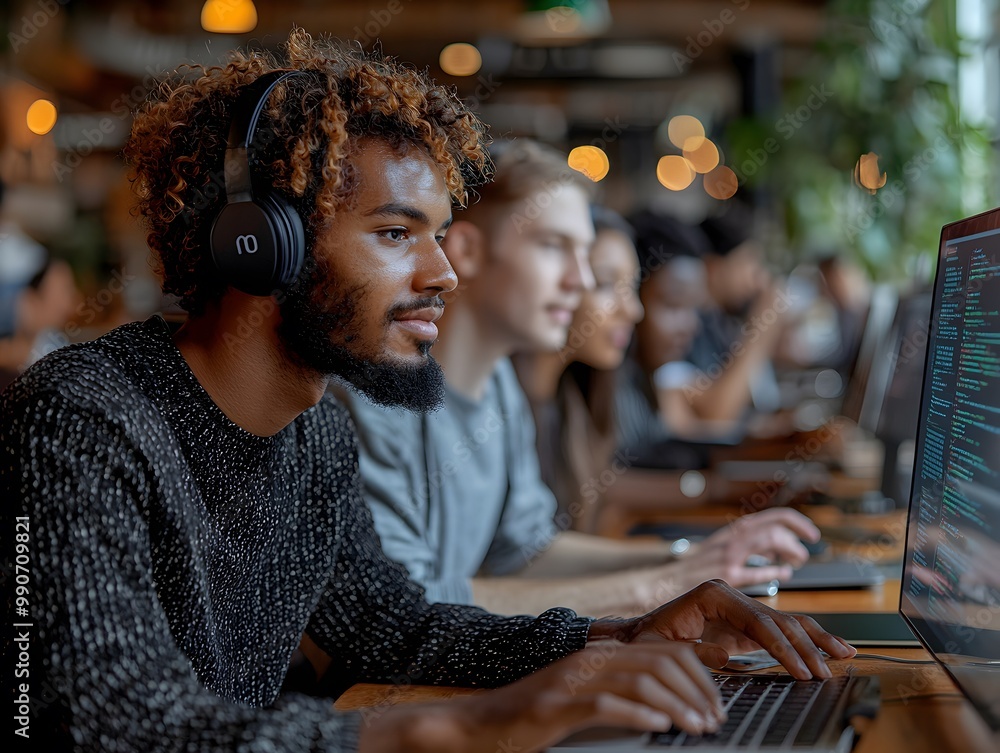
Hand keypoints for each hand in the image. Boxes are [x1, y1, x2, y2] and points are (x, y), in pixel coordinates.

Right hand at [358, 641, 725, 752]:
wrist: (476, 725)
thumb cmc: (530, 719)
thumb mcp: (580, 699)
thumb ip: (617, 694)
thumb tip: (667, 708)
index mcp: (597, 656)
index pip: (663, 650)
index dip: (698, 675)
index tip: (715, 705)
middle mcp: (587, 660)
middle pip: (659, 661)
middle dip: (697, 691)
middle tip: (715, 720)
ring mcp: (570, 681)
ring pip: (640, 679)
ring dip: (677, 704)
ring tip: (696, 727)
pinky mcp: (555, 705)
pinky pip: (605, 704)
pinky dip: (639, 714)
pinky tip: (659, 726)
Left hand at [592, 579, 855, 679]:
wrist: (638, 634)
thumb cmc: (648, 640)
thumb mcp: (665, 648)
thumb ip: (693, 650)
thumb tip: (725, 654)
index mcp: (712, 595)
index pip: (758, 622)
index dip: (783, 648)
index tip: (802, 670)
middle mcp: (731, 595)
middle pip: (779, 620)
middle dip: (806, 648)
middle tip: (828, 672)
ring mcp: (740, 607)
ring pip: (787, 621)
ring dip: (816, 640)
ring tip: (844, 655)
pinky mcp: (745, 623)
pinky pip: (781, 630)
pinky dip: (805, 641)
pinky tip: (827, 650)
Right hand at [683, 508, 819, 586]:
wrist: (666, 582)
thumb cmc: (694, 570)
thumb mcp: (720, 549)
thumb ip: (748, 549)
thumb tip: (776, 555)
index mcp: (732, 531)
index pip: (771, 516)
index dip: (796, 522)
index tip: (810, 533)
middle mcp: (731, 538)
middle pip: (773, 525)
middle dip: (796, 535)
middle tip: (805, 551)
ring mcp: (728, 554)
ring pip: (768, 539)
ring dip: (789, 549)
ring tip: (797, 561)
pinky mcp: (726, 574)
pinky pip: (757, 569)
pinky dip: (774, 571)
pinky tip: (783, 574)